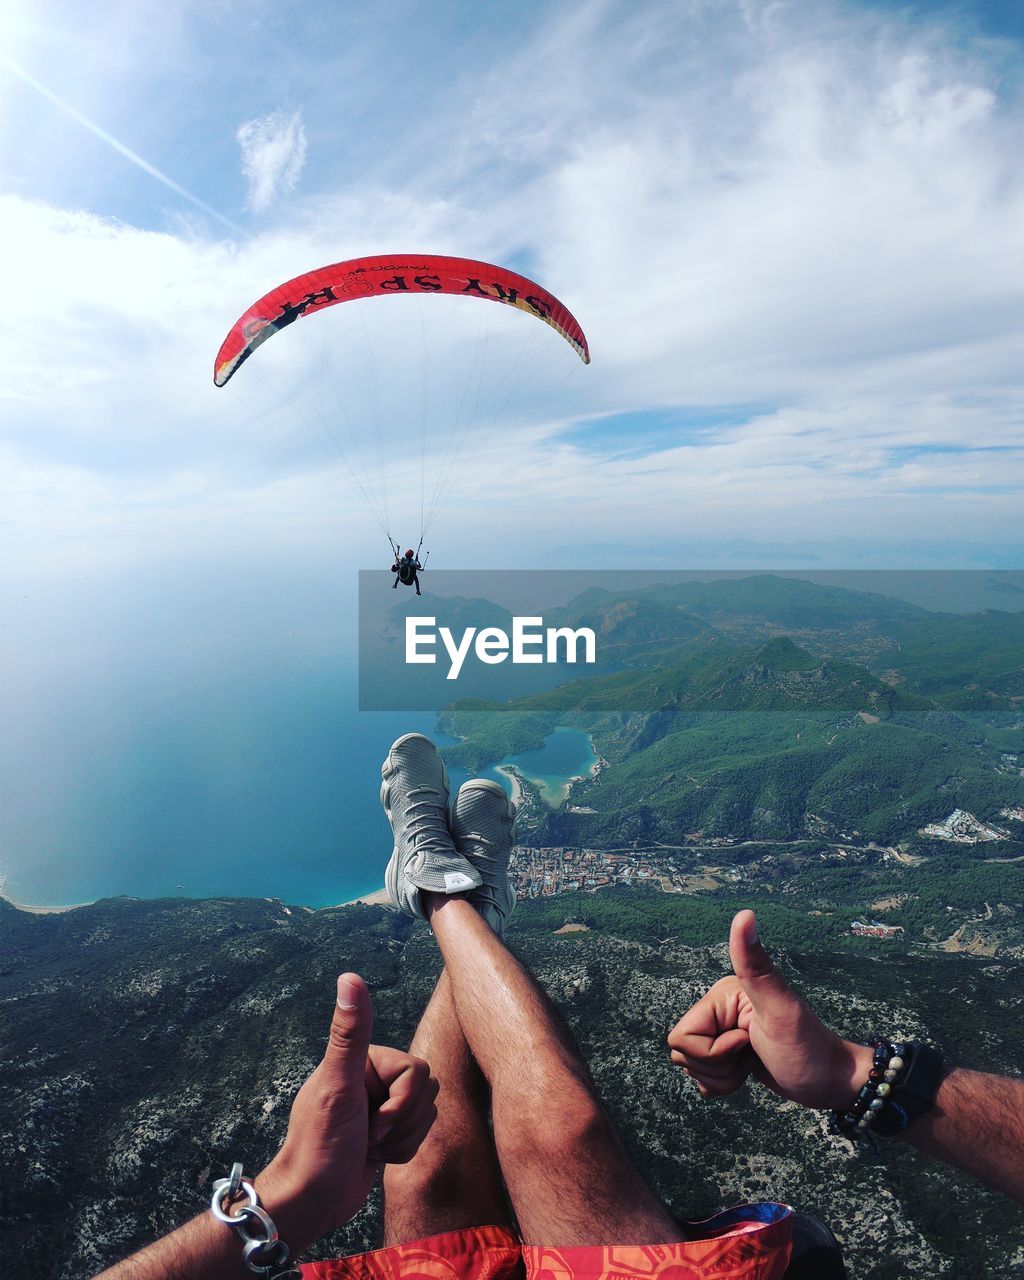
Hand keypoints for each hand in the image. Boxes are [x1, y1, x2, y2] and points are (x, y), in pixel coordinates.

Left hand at [258, 974, 437, 1248]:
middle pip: (427, 1090)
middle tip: (367, 1135)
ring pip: (427, 1113)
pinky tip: (373, 1157)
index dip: (401, 1103)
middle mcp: (375, 1075)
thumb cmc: (320, 1144)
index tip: (369, 1121)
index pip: (419, 1070)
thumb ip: (349, 1033)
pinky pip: (420, 1134)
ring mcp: (382, 1102)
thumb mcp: (337, 1085)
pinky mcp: (389, 1128)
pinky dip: (401, 1153)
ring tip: (368, 1147)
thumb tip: (349, 977)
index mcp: (366, 1058)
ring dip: (401, 1140)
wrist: (314, 1201)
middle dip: (402, 1123)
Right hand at [667, 910, 872, 1109]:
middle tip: (750, 1054)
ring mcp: (722, 1031)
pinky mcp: (728, 1053)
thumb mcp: (781, 1008)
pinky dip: (723, 1083)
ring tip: (751, 1062)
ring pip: (691, 1065)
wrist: (832, 1082)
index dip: (713, 1051)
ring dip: (721, 1076)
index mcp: (722, 994)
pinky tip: (746, 1072)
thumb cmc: (809, 1048)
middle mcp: (718, 1008)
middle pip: (683, 1052)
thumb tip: (745, 914)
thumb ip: (757, 965)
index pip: (682, 1037)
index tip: (747, 1041)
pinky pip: (703, 1076)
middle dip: (716, 1066)